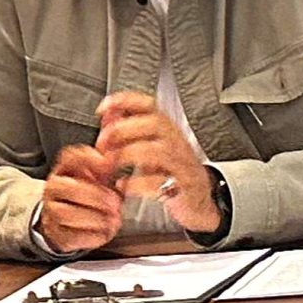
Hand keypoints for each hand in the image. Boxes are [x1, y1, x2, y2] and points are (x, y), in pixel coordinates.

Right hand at [38, 144, 123, 254]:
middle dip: (94, 195)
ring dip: (93, 217)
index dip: (89, 159)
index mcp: (65, 169)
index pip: (70, 157)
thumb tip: (122, 170)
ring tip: (113, 219)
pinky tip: (106, 232)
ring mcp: (51, 211)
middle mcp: (54, 188)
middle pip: (65, 187)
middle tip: (115, 202)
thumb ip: (109, 172)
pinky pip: (69, 236)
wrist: (63, 220)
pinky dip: (91, 236)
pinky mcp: (56, 233)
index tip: (108, 165)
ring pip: (64, 213)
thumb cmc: (85, 195)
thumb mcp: (96, 179)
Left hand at [96, 92, 218, 233]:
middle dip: (122, 130)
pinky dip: (136, 184)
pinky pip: (160, 182)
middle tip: (102, 144)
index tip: (103, 108)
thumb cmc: (172, 173)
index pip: (151, 105)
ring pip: (157, 151)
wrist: (200, 201)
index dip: (126, 102)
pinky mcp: (183, 188)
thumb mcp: (151, 149)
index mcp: (168, 130)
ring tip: (109, 165)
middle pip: (154, 124)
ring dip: (126, 156)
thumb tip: (107, 116)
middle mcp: (177, 143)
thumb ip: (128, 133)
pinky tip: (123, 186)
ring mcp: (183, 165)